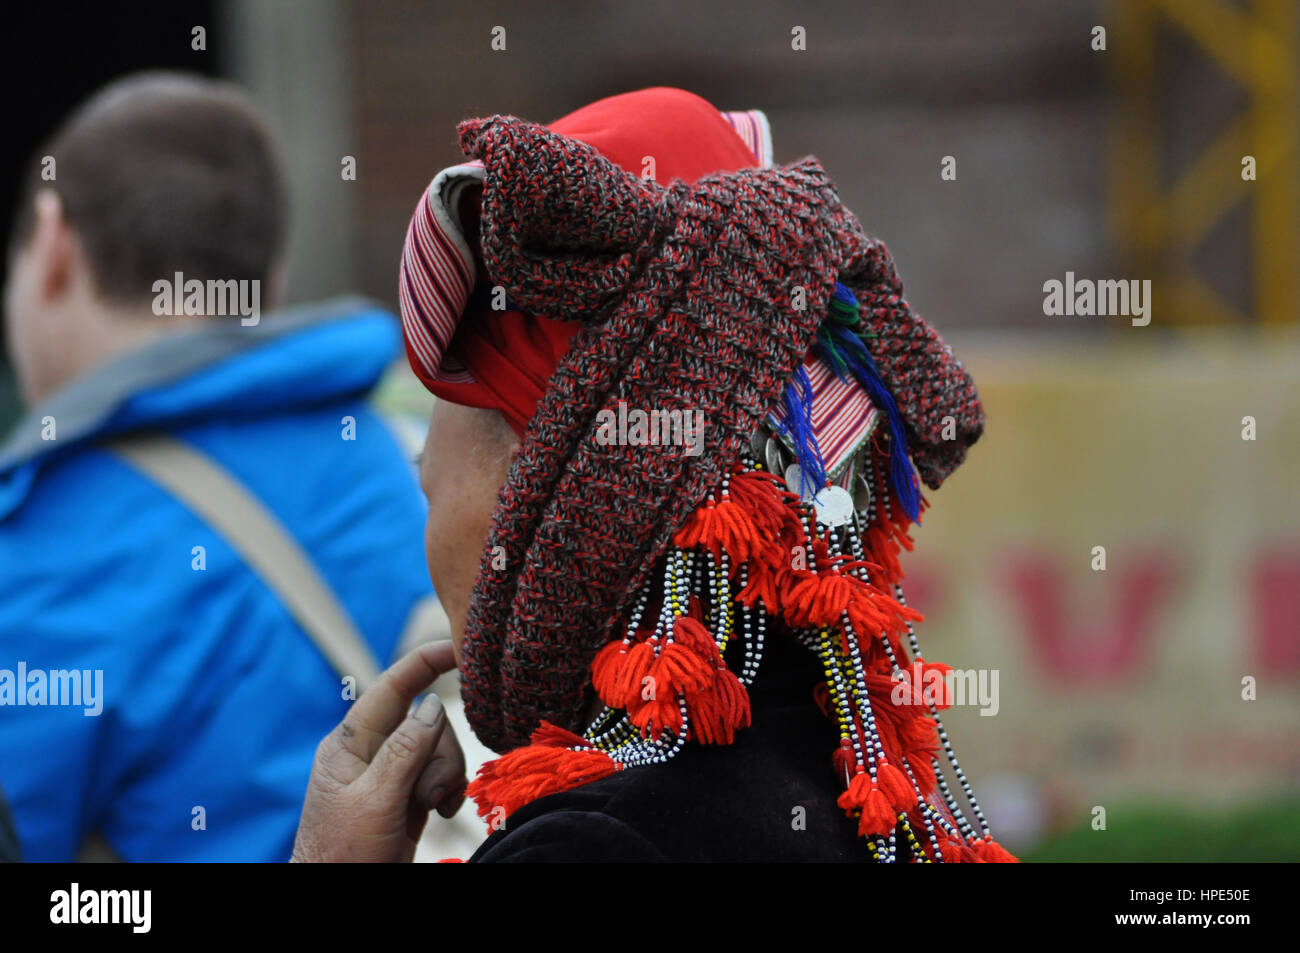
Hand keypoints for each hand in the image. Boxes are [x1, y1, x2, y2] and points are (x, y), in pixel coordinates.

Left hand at [291, 640, 466, 861]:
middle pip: (427, 722)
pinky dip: (449, 791)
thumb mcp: (375, 800)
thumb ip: (405, 750)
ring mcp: (391, 774)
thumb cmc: (343, 855)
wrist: (339, 898)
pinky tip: (440, 813)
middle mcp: (371, 752)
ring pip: (439, 749)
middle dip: (439, 755)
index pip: (391, 687)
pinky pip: (442, 775)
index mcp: (350, 743)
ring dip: (444, 778)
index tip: (457, 648)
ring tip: (428, 810)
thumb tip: (431, 704)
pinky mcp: (407, 795)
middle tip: (427, 794)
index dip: (423, 662)